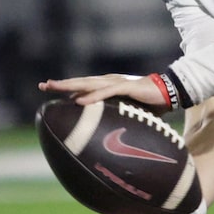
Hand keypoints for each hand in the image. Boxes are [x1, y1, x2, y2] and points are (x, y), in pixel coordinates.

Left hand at [40, 73, 173, 110]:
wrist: (170, 92)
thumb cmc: (149, 103)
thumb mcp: (126, 110)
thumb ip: (114, 116)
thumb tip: (104, 131)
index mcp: (108, 86)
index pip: (83, 85)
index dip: (66, 87)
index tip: (48, 89)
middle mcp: (109, 81)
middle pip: (80, 82)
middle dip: (61, 84)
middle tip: (43, 85)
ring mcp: (117, 83)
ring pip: (89, 83)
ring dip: (71, 86)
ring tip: (55, 87)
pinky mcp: (128, 87)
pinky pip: (107, 92)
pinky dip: (93, 96)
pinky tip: (79, 101)